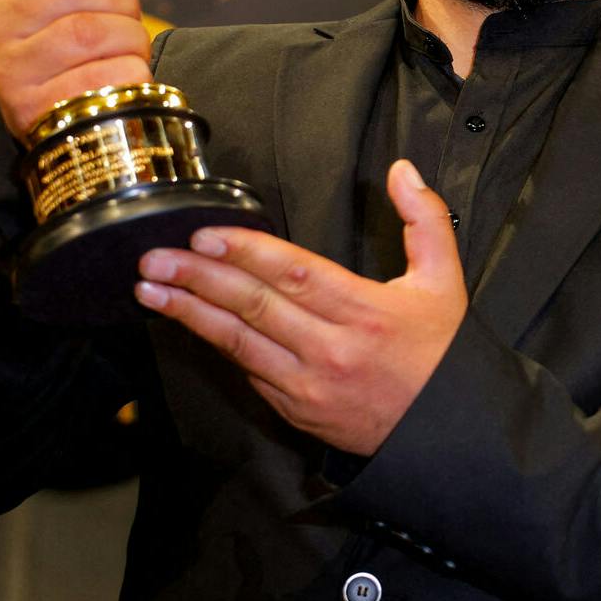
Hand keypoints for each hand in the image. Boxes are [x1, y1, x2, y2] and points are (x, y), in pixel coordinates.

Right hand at [0, 0, 151, 133]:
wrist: (60, 123)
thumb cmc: (74, 54)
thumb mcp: (87, 3)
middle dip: (121, 1)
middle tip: (128, 19)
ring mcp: (11, 70)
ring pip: (91, 32)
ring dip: (131, 39)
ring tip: (130, 50)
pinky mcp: (35, 108)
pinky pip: (102, 77)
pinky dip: (130, 73)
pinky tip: (125, 77)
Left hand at [135, 160, 467, 455]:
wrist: (449, 430)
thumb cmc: (443, 352)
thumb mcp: (445, 278)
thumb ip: (424, 218)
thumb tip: (401, 170)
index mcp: (366, 311)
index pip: (295, 274)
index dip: (246, 252)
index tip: (205, 236)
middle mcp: (333, 350)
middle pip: (254, 306)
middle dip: (199, 279)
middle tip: (155, 259)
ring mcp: (310, 386)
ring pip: (239, 344)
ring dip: (190, 315)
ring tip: (151, 291)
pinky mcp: (298, 412)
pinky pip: (249, 374)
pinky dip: (218, 347)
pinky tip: (191, 325)